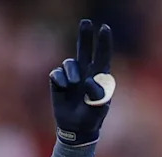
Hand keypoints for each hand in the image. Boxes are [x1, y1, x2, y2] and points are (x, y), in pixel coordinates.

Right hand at [49, 19, 114, 145]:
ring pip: (69, 62)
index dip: (103, 42)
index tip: (104, 28)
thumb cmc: (92, 117)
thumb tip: (89, 81)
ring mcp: (72, 76)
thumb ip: (97, 94)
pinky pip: (57, 73)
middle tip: (86, 22)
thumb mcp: (98, 108)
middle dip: (85, 35)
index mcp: (99, 76)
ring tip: (74, 83)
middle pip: (84, 49)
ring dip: (71, 71)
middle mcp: (86, 72)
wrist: (77, 128)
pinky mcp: (59, 81)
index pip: (102, 56)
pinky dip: (60, 79)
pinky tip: (63, 87)